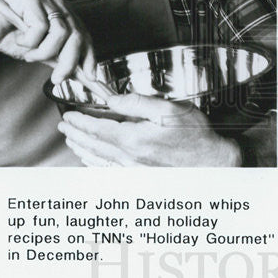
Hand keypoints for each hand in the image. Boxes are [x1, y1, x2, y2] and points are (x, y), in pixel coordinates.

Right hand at [0, 0, 95, 83]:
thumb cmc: (8, 36)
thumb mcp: (38, 51)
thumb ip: (58, 56)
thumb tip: (79, 72)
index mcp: (62, 11)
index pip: (83, 33)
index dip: (89, 55)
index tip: (90, 75)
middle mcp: (57, 0)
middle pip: (76, 33)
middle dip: (69, 61)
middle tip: (58, 78)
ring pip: (60, 32)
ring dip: (43, 51)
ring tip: (29, 53)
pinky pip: (40, 27)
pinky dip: (29, 41)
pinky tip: (18, 40)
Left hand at [57, 94, 240, 166]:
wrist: (212, 163)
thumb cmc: (195, 136)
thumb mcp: (169, 109)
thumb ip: (138, 103)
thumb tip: (112, 100)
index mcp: (133, 139)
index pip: (97, 129)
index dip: (80, 121)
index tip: (69, 115)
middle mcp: (129, 158)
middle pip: (93, 145)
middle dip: (75, 134)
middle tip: (65, 125)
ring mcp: (133, 170)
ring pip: (97, 159)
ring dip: (81, 148)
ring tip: (71, 140)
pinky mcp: (139, 177)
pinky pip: (108, 170)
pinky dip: (94, 163)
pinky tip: (91, 158)